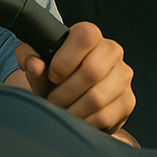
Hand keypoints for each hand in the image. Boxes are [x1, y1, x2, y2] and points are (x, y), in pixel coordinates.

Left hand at [11, 21, 134, 140]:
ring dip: (72, 109)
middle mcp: (111, 51)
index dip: (66, 59)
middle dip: (65, 91)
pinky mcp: (128, 100)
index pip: (85, 36)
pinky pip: (105, 116)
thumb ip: (29, 58)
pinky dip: (84, 121)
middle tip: (52, 100)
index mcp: (89, 35)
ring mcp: (123, 76)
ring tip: (61, 110)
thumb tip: (34, 64)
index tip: (52, 76)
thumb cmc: (53, 75)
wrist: (69, 95)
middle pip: (93, 70)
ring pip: (98, 97)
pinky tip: (75, 119)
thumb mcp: (36, 64)